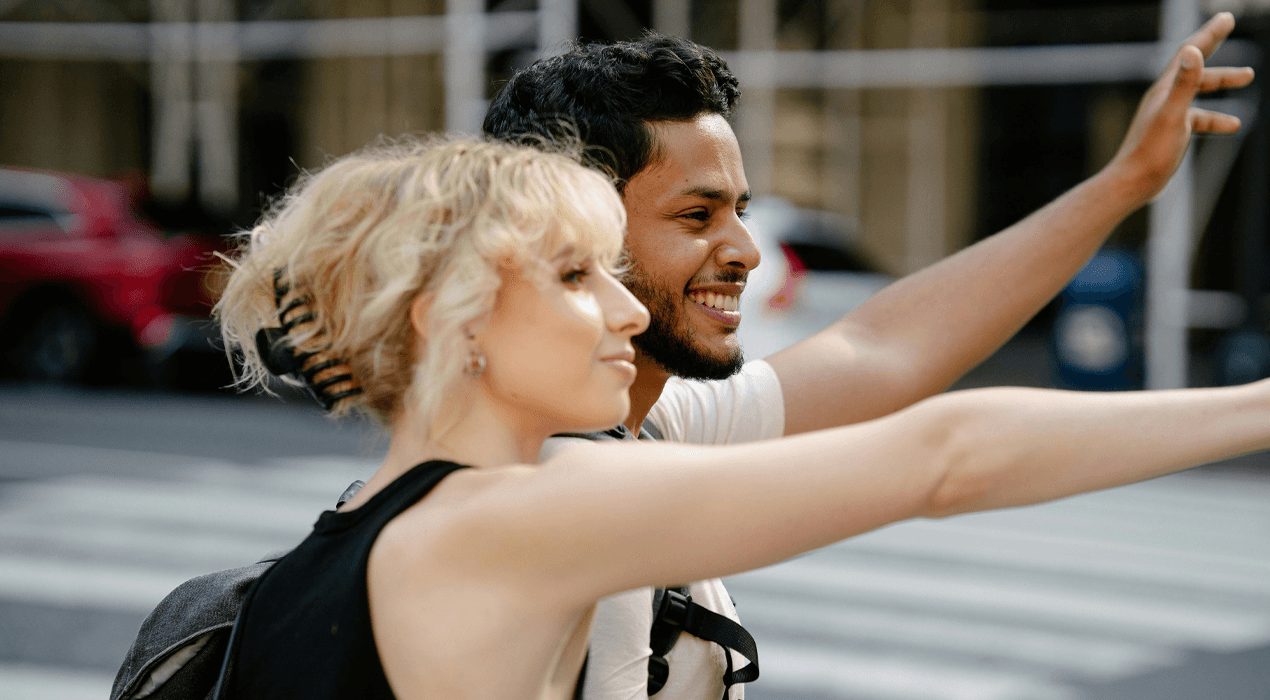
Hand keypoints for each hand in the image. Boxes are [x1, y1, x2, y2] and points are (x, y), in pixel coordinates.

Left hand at [1106, 12, 1254, 205]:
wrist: (1132, 183)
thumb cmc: (1150, 151)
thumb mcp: (1173, 114)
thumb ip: (1184, 83)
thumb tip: (1193, 51)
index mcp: (1163, 89)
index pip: (1188, 53)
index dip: (1209, 34)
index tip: (1227, 18)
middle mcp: (1163, 98)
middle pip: (1196, 69)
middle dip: (1218, 51)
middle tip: (1234, 27)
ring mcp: (1166, 115)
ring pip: (1199, 92)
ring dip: (1222, 82)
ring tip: (1249, 77)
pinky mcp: (1170, 133)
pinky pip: (1198, 118)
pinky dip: (1216, 117)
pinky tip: (1233, 125)